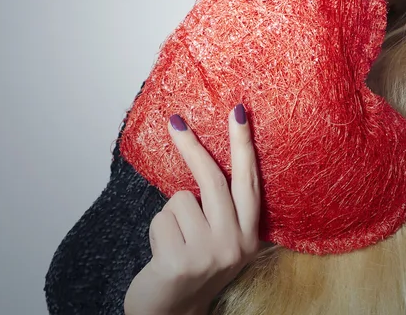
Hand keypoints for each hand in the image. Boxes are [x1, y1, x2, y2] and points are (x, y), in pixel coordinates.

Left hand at [124, 104, 261, 314]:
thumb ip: (221, 207)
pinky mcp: (180, 262)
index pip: (249, 180)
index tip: (238, 111)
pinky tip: (162, 256)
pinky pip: (161, 219)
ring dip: (170, 215)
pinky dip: (157, 232)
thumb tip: (204, 160)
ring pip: (179, 199)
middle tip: (175, 122)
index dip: (243, 144)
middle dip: (192, 147)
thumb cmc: (193, 265)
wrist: (171, 314)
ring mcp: (209, 254)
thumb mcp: (220, 238)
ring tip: (175, 241)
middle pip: (212, 180)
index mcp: (248, 234)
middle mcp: (235, 243)